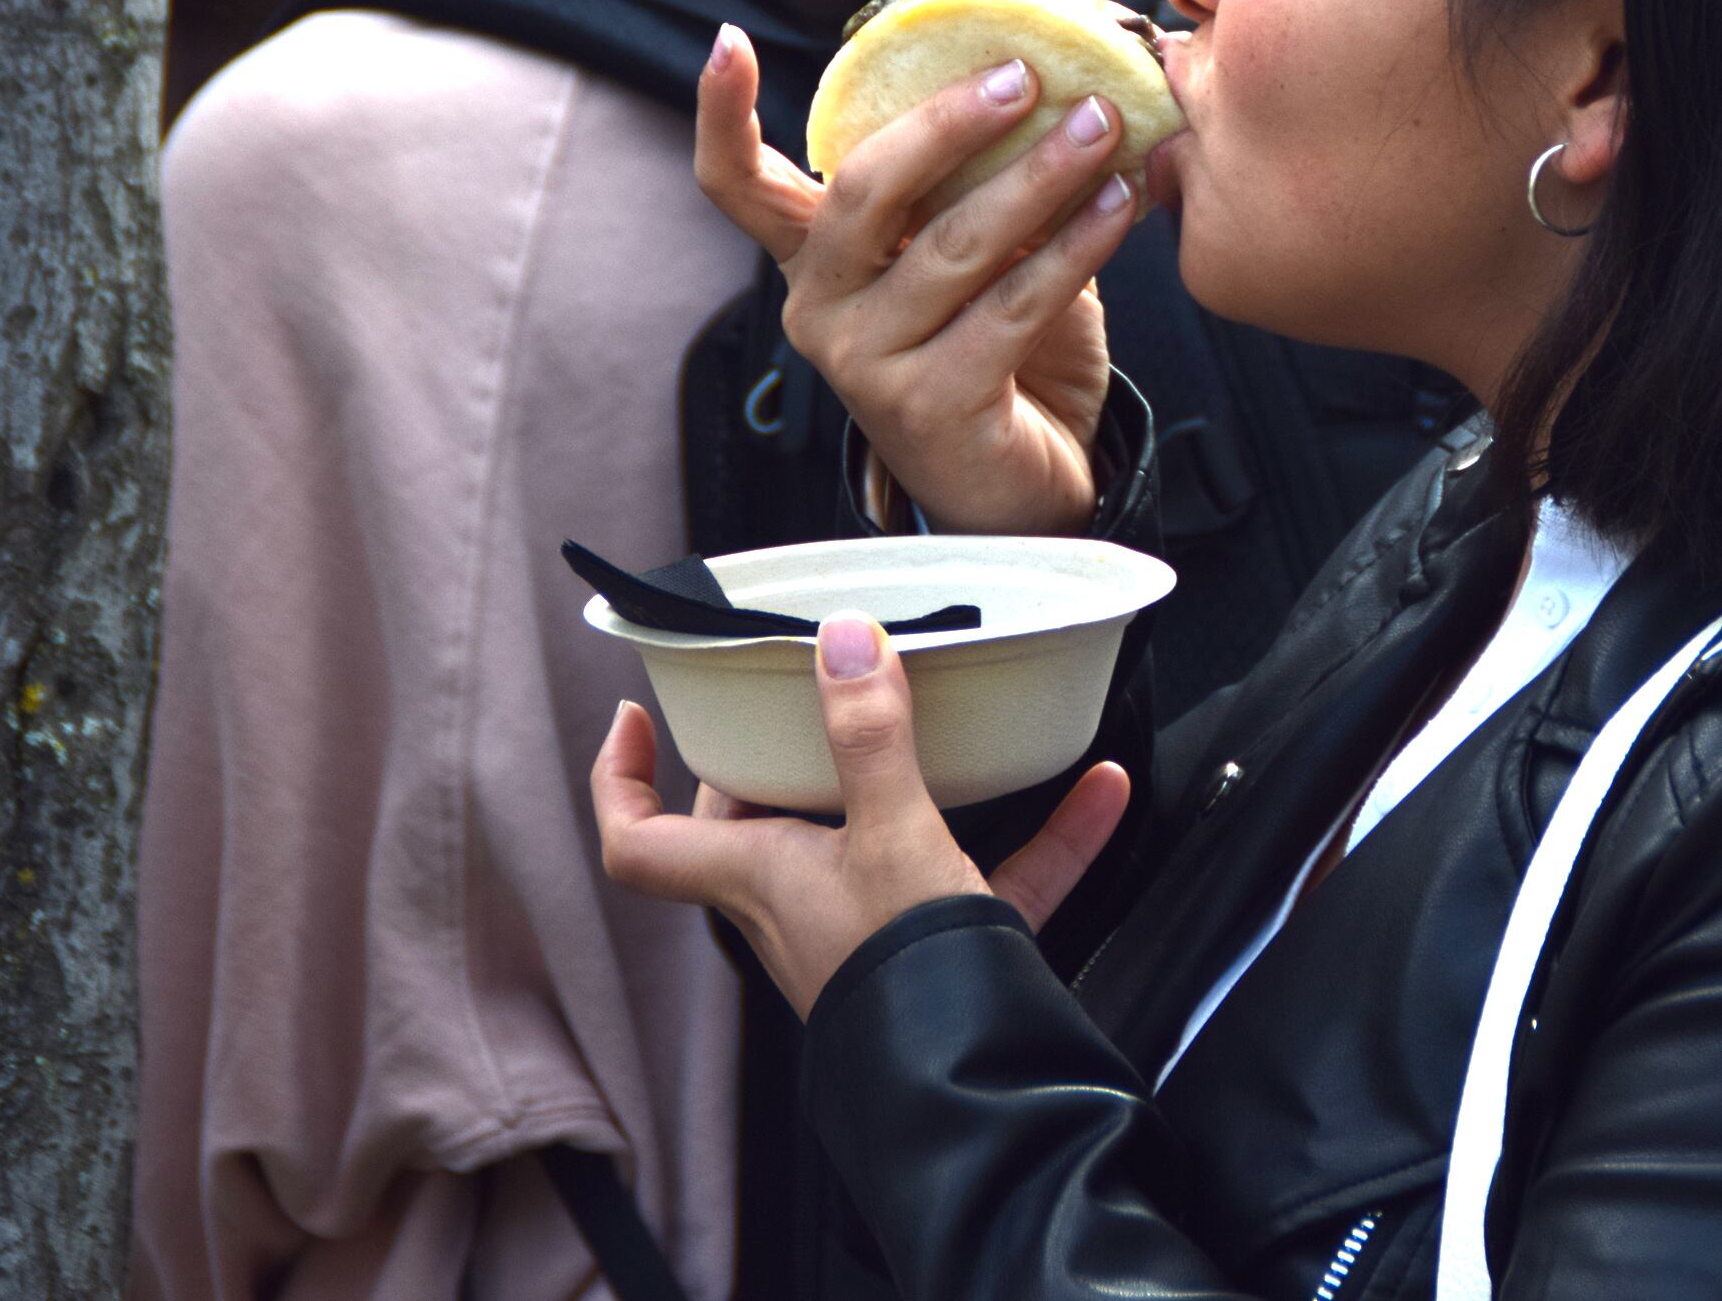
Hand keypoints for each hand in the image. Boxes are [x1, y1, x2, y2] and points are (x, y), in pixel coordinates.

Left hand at [590, 614, 1131, 1014]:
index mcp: (756, 875)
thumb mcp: (889, 832)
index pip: (637, 841)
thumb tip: (842, 640)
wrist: (978, 1081)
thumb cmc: (903, 973)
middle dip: (770, 756)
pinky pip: (991, 872)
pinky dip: (1044, 833)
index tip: (638, 714)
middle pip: (749, 826)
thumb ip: (869, 736)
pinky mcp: (947, 946)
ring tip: (944, 716)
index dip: (621, 780)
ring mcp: (871, 925)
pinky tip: (1100, 791)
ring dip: (913, 780)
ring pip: (868, 839)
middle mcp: (799, 902)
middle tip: (805, 692)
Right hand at [693, 23, 1135, 534]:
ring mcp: (864, 360)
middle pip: (862, 189)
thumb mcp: (974, 256)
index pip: (739, 186)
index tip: (726, 43)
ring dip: (1038, 175)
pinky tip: (1119, 205)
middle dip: (947, 122)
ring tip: (1101, 127)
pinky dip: (1076, 246)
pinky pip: (1012, 303)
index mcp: (816, 261)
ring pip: (954, 242)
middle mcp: (820, 308)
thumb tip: (1049, 78)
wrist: (1024, 485)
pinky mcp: (928, 403)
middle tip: (1026, 74)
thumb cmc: (1000, 351)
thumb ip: (975, 184)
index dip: (721, 115)